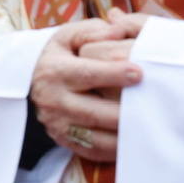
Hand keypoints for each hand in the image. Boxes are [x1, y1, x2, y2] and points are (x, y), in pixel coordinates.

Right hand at [29, 16, 143, 163]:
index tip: (139, 72)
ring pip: (97, 136)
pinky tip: (135, 140)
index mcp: (55, 71)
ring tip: (148, 125)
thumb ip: (93, 31)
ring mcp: (58, 124)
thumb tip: (116, 31)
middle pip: (94, 111)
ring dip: (124, 133)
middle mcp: (54, 100)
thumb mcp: (68, 36)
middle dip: (124, 110)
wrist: (31, 82)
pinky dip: (116, 149)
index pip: (87, 73)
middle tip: (152, 105)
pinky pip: (94, 151)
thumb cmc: (59, 55)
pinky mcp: (65, 141)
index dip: (114, 74)